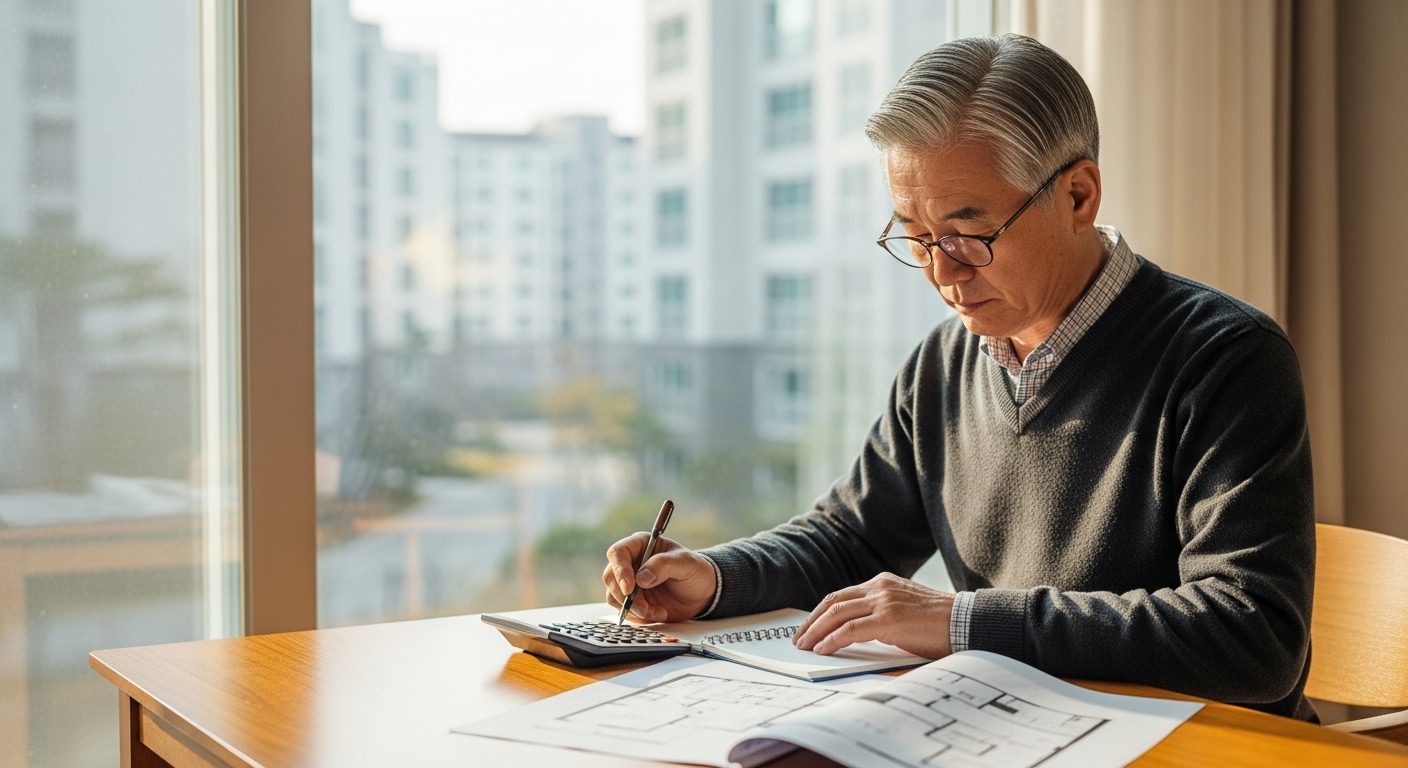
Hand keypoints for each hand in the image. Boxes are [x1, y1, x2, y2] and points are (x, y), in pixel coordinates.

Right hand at [603, 533, 715, 622]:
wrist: (702, 593)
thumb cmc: (695, 571)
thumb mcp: (685, 563)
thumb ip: (663, 565)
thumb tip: (641, 578)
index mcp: (641, 545)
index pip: (617, 553)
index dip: (619, 570)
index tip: (630, 588)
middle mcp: (631, 563)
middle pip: (610, 576)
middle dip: (624, 595)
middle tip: (644, 607)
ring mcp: (630, 583)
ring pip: (614, 596)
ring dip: (633, 608)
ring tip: (657, 611)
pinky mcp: (632, 601)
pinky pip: (624, 610)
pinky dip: (639, 616)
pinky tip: (658, 613)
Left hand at [792, 573, 953, 658]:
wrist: (966, 622)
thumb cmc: (939, 623)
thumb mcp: (904, 610)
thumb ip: (880, 613)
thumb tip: (853, 633)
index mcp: (882, 582)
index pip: (841, 595)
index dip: (821, 612)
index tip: (809, 627)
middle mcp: (880, 587)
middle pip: (833, 602)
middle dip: (811, 621)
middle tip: (799, 638)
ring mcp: (883, 601)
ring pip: (836, 614)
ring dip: (816, 631)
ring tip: (805, 646)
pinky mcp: (888, 619)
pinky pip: (850, 629)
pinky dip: (832, 639)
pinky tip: (823, 649)